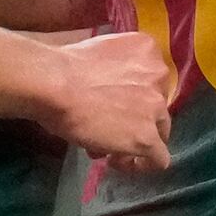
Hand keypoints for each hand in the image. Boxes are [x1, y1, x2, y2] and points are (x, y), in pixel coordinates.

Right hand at [40, 25, 175, 170]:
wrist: (55, 85)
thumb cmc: (63, 67)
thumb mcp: (98, 58)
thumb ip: (115, 74)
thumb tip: (107, 102)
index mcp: (148, 50)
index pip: (152, 80)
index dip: (134, 98)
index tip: (113, 108)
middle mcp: (159, 76)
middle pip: (157, 106)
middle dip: (135, 121)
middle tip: (109, 130)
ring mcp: (156, 108)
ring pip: (160, 133)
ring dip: (136, 141)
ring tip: (109, 150)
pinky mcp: (147, 137)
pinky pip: (159, 159)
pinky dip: (142, 165)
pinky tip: (118, 163)